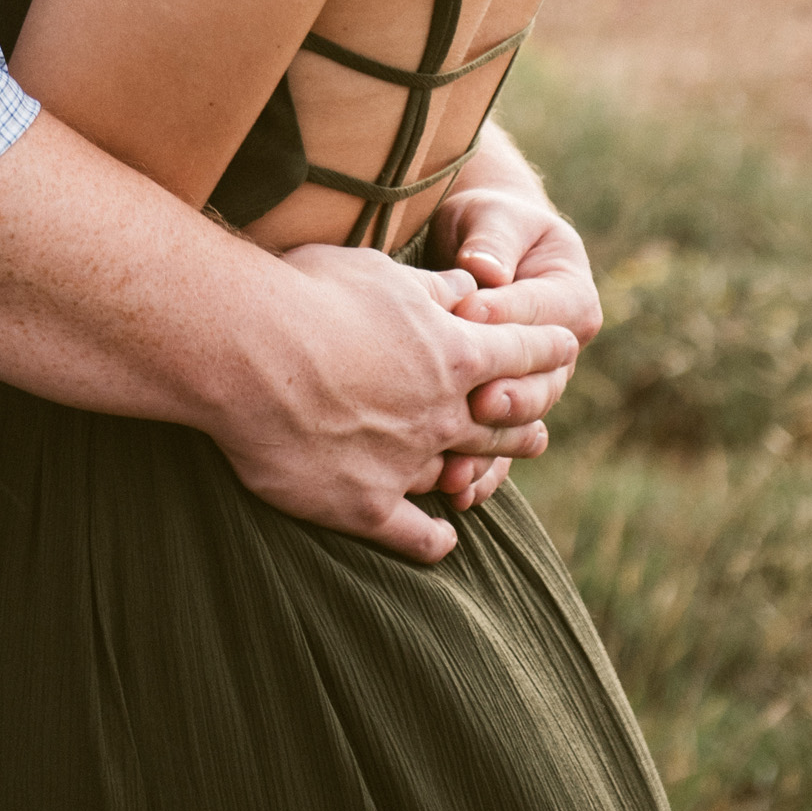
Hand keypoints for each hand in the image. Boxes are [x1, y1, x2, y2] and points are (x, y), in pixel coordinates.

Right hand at [250, 242, 576, 563]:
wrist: (245, 352)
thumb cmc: (305, 295)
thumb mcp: (378, 270)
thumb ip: (432, 287)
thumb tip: (470, 290)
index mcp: (454, 352)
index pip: (525, 350)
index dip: (548, 346)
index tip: (566, 345)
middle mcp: (443, 414)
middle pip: (506, 421)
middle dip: (526, 419)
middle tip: (539, 427)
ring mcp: (408, 465)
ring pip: (463, 473)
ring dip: (483, 472)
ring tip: (490, 474)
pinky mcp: (367, 506)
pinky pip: (418, 535)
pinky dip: (435, 540)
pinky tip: (442, 539)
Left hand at [427, 132, 602, 502]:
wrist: (483, 252)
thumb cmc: (489, 227)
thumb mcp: (494, 218)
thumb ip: (492, 240)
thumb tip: (486, 269)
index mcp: (571, 298)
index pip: (544, 312)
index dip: (507, 313)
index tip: (467, 310)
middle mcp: (563, 352)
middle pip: (544, 381)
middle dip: (512, 393)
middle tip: (479, 399)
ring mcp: (536, 387)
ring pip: (524, 424)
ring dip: (495, 447)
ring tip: (461, 463)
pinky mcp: (504, 412)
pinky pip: (500, 450)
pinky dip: (482, 472)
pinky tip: (457, 492)